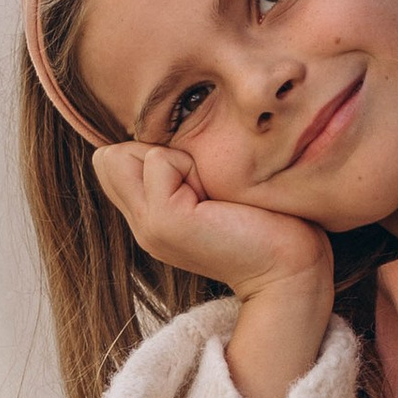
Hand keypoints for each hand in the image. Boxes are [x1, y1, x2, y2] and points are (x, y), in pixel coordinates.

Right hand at [92, 143, 337, 397]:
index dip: (152, 153)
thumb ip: (176, 169)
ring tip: (210, 193)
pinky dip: (190, 166)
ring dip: (174, 158)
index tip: (199, 181)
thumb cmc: (265, 220)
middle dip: (157, 152)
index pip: (108, 160)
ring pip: (123, 155)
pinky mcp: (166, 222)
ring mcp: (148, 227)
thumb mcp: (208, 189)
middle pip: (108, 157)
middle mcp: (141, 225)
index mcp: (149, 217)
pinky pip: (158, 161)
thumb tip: (158, 131)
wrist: (290, 267)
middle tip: (204, 186)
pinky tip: (218, 200)